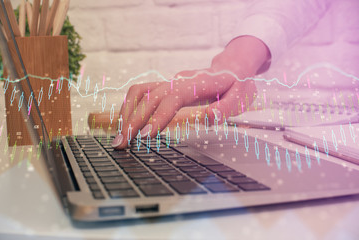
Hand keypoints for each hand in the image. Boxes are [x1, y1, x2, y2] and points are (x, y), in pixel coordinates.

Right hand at [112, 36, 269, 148]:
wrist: (230, 70)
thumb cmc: (236, 86)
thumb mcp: (240, 97)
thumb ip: (226, 109)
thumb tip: (209, 117)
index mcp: (196, 85)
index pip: (171, 99)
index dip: (157, 117)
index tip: (145, 136)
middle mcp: (178, 81)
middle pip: (149, 97)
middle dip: (133, 121)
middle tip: (122, 143)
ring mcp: (169, 82)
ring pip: (140, 92)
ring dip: (126, 113)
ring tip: (119, 136)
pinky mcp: (164, 86)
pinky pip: (141, 92)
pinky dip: (129, 106)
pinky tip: (125, 122)